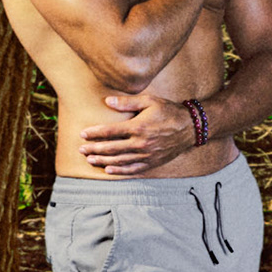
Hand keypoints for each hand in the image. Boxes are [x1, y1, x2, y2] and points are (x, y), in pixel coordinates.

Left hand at [78, 94, 200, 174]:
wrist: (191, 127)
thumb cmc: (169, 111)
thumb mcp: (149, 101)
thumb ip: (127, 102)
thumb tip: (107, 101)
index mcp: (138, 127)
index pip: (110, 132)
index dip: (94, 133)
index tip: (83, 134)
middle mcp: (140, 143)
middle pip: (111, 148)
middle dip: (94, 149)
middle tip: (81, 149)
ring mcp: (146, 154)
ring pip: (119, 160)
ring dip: (103, 161)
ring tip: (90, 160)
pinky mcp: (152, 162)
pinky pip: (133, 169)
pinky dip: (120, 171)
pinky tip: (109, 170)